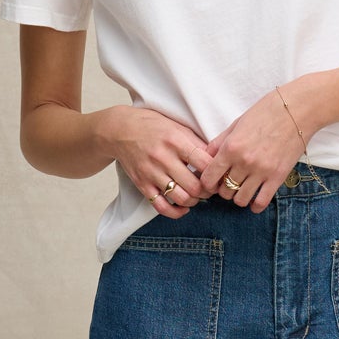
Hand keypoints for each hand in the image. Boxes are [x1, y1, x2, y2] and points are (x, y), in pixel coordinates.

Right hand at [97, 105, 215, 218]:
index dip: (216, 173)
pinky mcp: (142, 185)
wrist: (119, 130)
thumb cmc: (152, 126)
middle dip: (208, 191)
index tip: (219, 174)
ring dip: (195, 201)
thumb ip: (197, 142)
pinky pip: (162, 207)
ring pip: (181, 198)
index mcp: (175, 141)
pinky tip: (184, 208)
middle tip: (211, 188)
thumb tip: (218, 159)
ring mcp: (151, 173)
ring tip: (197, 195)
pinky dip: (177, 212)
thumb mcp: (177, 126)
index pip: (205, 164)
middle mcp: (163, 158)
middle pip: (195, 186)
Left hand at [199, 87, 306, 210]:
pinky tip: (255, 199)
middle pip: (224, 191)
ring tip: (243, 189)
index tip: (213, 181)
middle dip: (224, 190)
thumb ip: (219, 142)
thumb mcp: (237, 124)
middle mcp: (244, 162)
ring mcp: (262, 171)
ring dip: (239, 197)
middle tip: (230, 183)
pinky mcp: (278, 177)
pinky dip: (255, 205)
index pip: (209, 178)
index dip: (207, 183)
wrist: (297, 110)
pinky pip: (261, 202)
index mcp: (231, 148)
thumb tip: (205, 157)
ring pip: (241, 200)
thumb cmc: (266, 112)